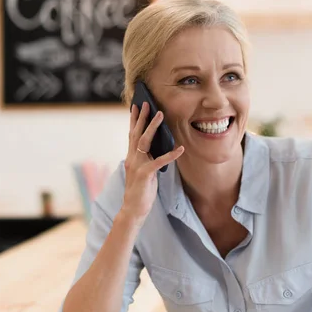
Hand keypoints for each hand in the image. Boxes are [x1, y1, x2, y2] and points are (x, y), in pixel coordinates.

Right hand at [120, 102, 183, 223]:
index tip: (135, 106)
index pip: (132, 134)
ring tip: (161, 115)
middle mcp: (132, 158)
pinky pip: (159, 161)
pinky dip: (170, 155)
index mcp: (131, 157)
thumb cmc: (141, 190)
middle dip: (142, 117)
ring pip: (144, 142)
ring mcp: (137, 165)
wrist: (133, 209)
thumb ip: (147, 158)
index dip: (134, 120)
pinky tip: (180, 148)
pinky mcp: (145, 174)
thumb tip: (157, 146)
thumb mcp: (143, 170)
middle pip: (136, 133)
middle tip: (146, 102)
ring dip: (153, 127)